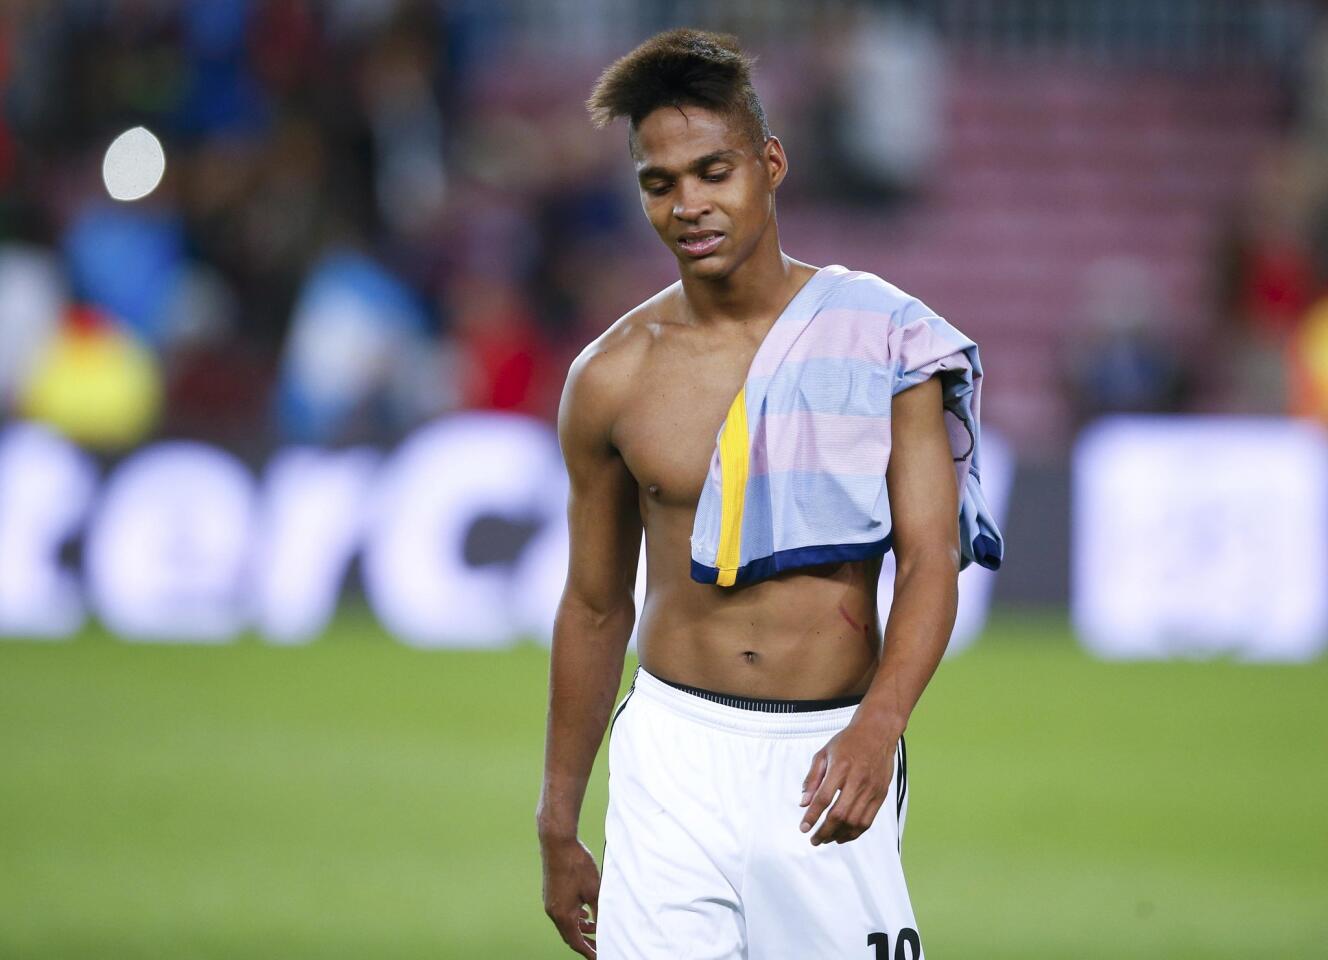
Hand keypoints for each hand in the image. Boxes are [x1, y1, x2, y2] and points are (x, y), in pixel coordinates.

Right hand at [540, 835, 601, 956]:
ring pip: (566, 922)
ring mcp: (550, 901)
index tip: (599, 956)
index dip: (588, 951)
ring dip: (580, 927)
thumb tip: (606, 926)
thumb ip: (599, 910)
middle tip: (599, 947)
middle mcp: (553, 911)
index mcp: (562, 914)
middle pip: (569, 935)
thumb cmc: (577, 864)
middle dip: (585, 941)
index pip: (576, 942)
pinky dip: (574, 916)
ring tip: (596, 927)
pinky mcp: (551, 892)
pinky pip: (563, 912)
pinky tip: (585, 911)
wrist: (558, 842)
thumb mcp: (594, 890)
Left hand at [799, 719, 896, 844]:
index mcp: (840, 767)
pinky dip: (855, 832)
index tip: (803, 828)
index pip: (824, 798)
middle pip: (840, 814)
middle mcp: (857, 779)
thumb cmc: (848, 741)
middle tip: (814, 840)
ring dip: (839, 835)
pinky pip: (868, 820)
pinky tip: (843, 836)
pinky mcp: (881, 794)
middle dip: (824, 831)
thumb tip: (803, 803)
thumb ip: (812, 778)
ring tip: (827, 839)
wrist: (878, 732)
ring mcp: (872, 788)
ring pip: (855, 821)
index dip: (812, 816)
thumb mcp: (824, 753)